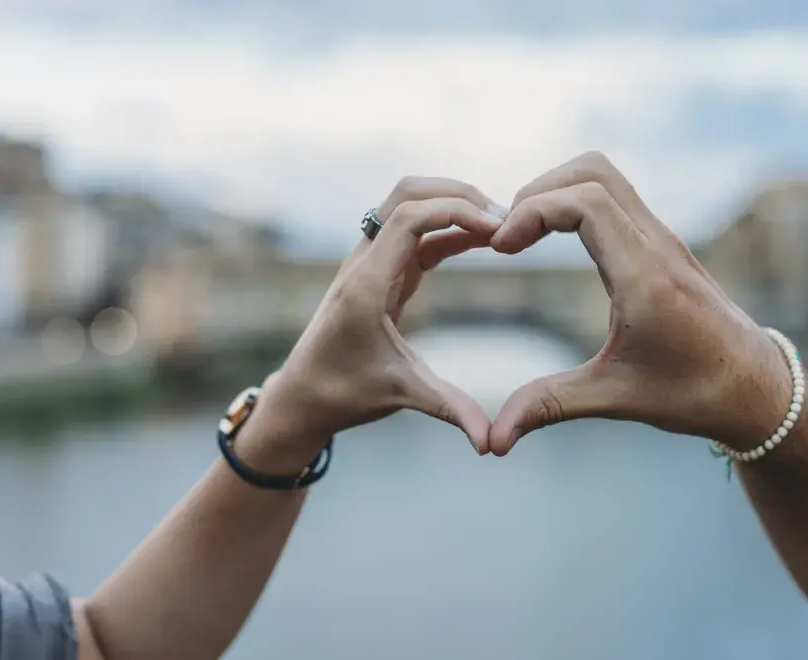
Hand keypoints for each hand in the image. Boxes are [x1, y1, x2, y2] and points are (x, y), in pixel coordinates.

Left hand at [267, 177, 505, 457]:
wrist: (303, 396)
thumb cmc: (344, 394)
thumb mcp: (402, 395)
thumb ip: (450, 411)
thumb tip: (490, 444)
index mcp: (366, 283)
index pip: (408, 217)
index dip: (456, 211)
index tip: (499, 230)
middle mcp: (365, 261)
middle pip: (407, 193)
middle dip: (457, 194)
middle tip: (504, 219)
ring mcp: (372, 262)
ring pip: (410, 205)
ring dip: (453, 205)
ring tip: (499, 227)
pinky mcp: (381, 271)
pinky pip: (417, 232)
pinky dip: (449, 228)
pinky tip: (482, 241)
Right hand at [486, 152, 791, 455]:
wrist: (756, 387)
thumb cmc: (693, 393)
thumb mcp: (615, 398)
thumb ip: (550, 407)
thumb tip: (494, 441)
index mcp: (645, 277)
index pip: (585, 203)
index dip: (532, 212)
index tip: (501, 248)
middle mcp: (656, 245)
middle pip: (591, 172)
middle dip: (537, 193)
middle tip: (507, 238)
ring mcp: (662, 238)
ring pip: (604, 177)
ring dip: (556, 191)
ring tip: (524, 235)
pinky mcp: (662, 243)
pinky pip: (614, 197)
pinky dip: (575, 202)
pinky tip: (555, 240)